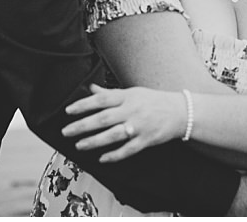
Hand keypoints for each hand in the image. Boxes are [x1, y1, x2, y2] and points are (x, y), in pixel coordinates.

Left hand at [61, 84, 185, 161]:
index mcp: (128, 97)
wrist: (180, 111)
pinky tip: (102, 158)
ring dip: (94, 141)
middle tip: (66, 131)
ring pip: (113, 135)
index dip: (83, 105)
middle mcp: (132, 110)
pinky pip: (128, 149)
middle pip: (103, 118)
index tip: (68, 111)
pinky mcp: (146, 140)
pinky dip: (114, 155)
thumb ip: (111, 93)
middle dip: (83, 125)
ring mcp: (139, 126)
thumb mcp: (133, 92)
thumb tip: (92, 89)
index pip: (101, 99)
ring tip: (79, 145)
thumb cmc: (154, 101)